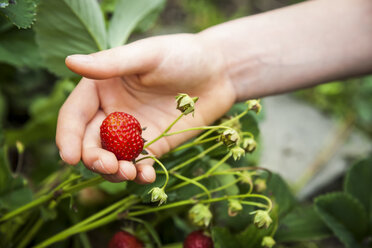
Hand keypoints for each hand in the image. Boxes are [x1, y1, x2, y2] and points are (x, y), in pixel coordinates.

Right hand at [56, 33, 235, 182]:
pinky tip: (146, 176)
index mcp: (102, 87)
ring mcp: (133, 131)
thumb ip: (111, 63)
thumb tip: (70, 62)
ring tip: (130, 173)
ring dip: (114, 171)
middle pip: (90, 142)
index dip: (68, 136)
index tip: (69, 157)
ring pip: (112, 158)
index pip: (75, 115)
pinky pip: (140, 164)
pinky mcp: (155, 145)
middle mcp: (113, 111)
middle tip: (109, 165)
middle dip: (94, 158)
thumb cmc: (182, 55)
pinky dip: (140, 174)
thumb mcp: (147, 55)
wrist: (218, 73)